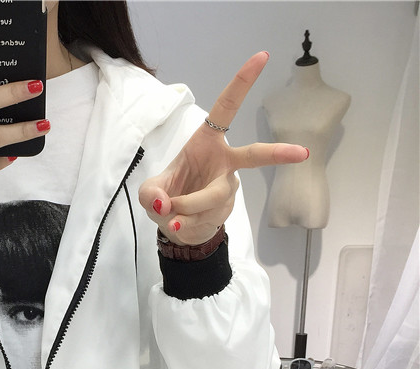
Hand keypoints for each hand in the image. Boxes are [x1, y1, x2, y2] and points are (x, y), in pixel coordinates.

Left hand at [139, 52, 309, 245]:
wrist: (176, 226)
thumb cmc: (168, 196)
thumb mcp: (150, 192)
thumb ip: (152, 195)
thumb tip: (166, 204)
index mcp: (206, 142)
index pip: (225, 109)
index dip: (242, 83)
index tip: (262, 57)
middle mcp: (224, 162)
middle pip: (252, 157)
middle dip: (276, 155)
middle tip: (302, 154)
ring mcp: (229, 187)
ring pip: (213, 199)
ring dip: (186, 210)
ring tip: (171, 219)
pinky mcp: (226, 210)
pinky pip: (206, 219)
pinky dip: (185, 226)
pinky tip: (178, 226)